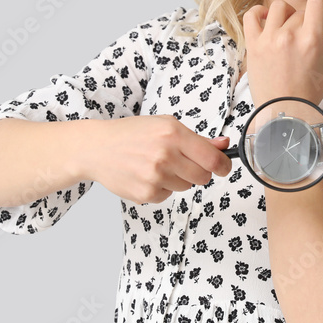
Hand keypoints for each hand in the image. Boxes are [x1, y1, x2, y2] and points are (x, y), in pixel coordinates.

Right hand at [89, 115, 232, 204]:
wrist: (97, 148)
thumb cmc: (132, 134)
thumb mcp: (165, 125)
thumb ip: (197, 138)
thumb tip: (224, 145)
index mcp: (173, 134)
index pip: (212, 158)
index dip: (223, 165)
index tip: (224, 168)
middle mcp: (165, 155)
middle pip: (202, 177)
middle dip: (199, 172)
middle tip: (182, 163)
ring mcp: (155, 176)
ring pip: (186, 187)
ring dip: (178, 179)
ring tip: (157, 165)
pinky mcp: (145, 193)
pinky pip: (168, 196)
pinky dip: (161, 188)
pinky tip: (146, 175)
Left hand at [242, 0, 322, 105]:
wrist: (284, 111)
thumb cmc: (310, 90)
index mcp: (311, 39)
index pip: (317, 2)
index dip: (321, 10)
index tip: (319, 23)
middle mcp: (289, 35)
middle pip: (300, 11)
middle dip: (305, 23)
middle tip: (304, 44)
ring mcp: (268, 38)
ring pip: (278, 7)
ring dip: (286, 16)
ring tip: (287, 32)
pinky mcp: (253, 44)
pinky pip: (251, 14)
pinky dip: (259, 12)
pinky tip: (267, 21)